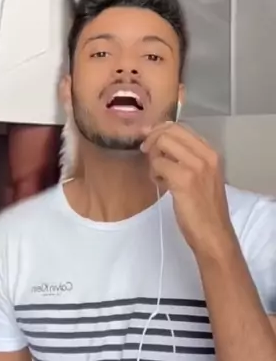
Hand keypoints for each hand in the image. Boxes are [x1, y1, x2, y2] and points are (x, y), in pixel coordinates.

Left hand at [141, 122, 234, 258]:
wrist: (214, 234)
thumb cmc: (205, 208)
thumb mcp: (203, 175)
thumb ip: (186, 157)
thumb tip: (160, 139)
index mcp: (211, 153)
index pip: (180, 127)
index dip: (160, 130)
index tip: (149, 139)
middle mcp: (206, 155)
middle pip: (169, 131)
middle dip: (152, 140)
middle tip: (147, 153)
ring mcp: (196, 166)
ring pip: (161, 144)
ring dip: (153, 159)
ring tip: (159, 175)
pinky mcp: (184, 180)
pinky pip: (158, 164)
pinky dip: (154, 174)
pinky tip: (162, 185)